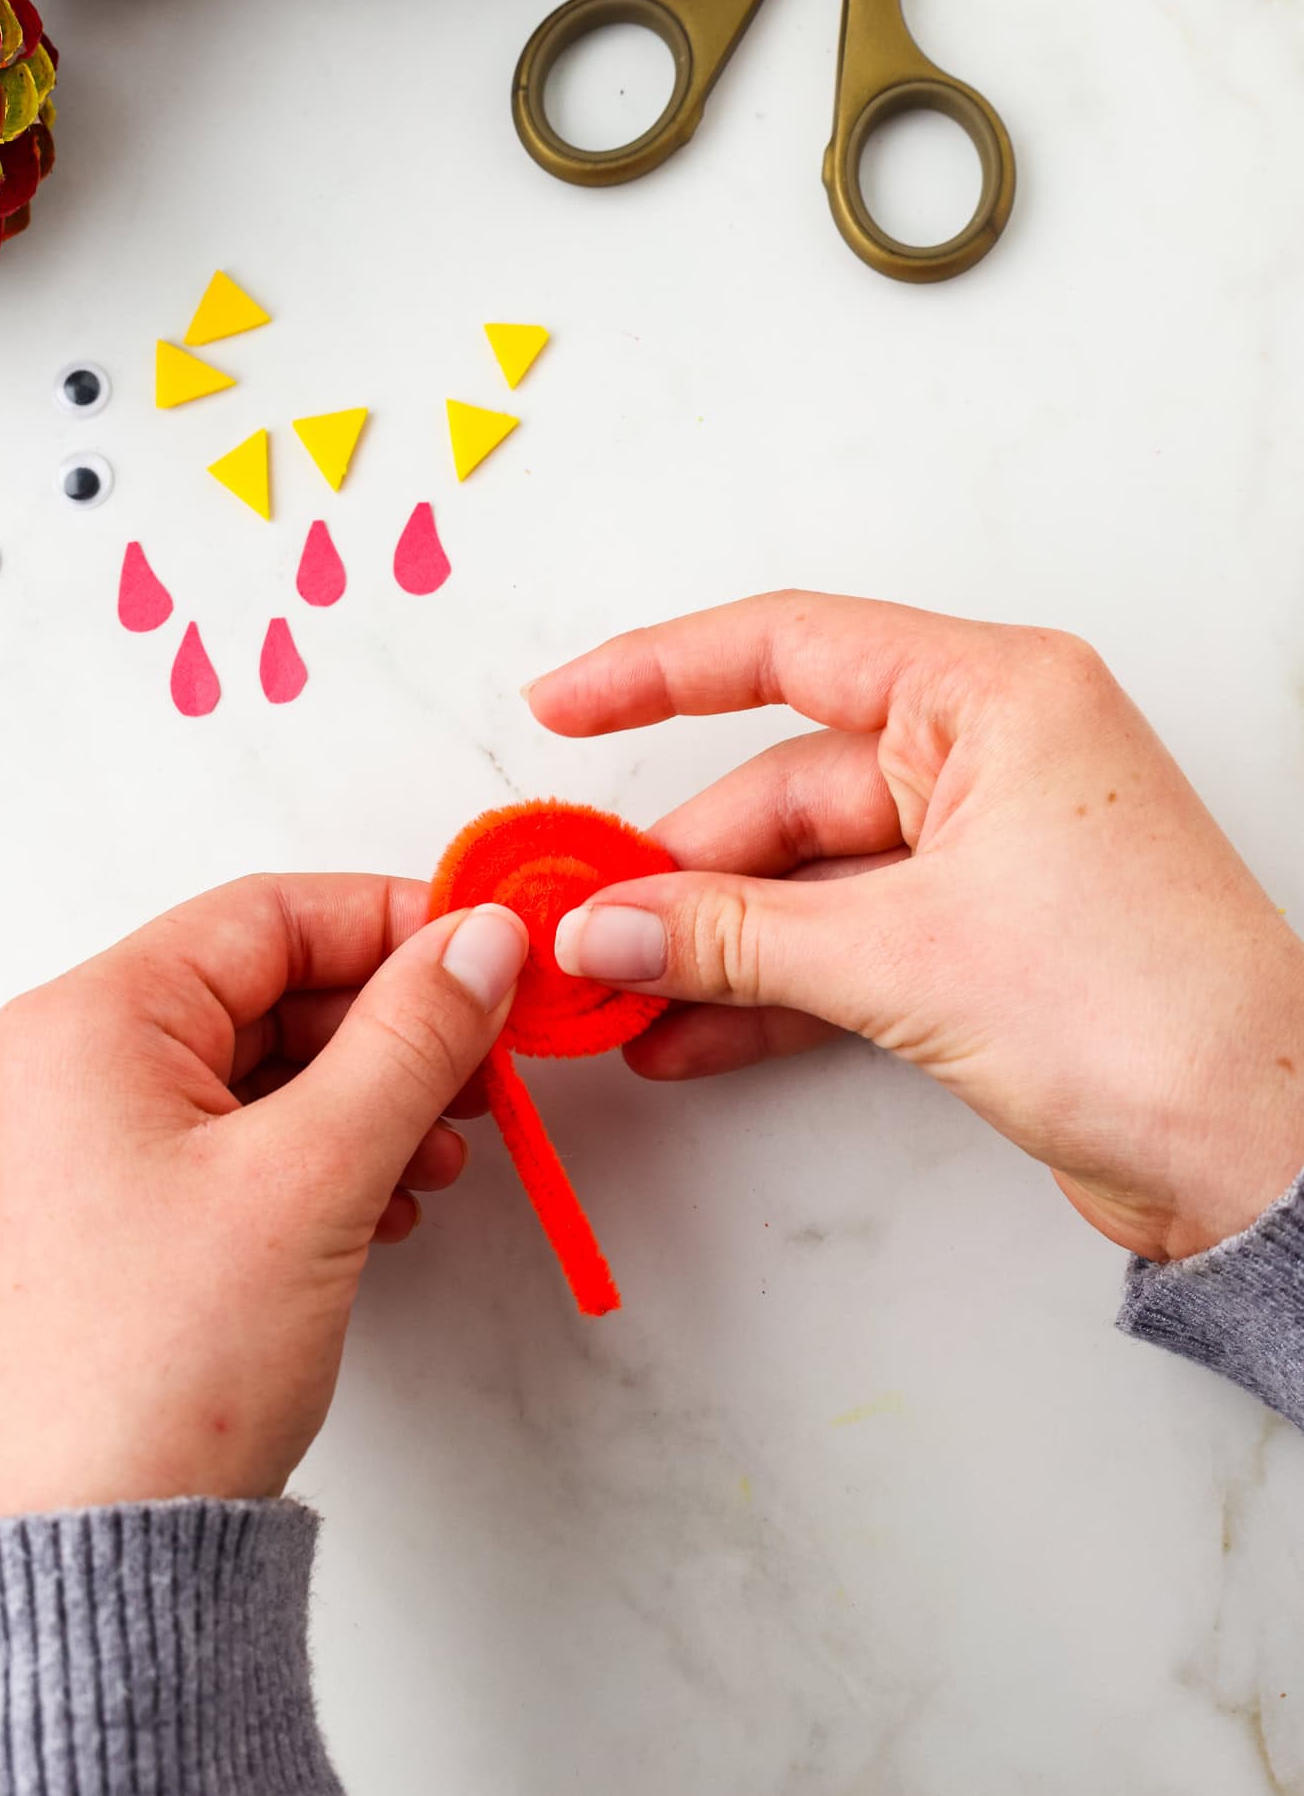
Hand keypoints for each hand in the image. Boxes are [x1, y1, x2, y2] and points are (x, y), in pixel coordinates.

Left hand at [0, 877, 526, 1524]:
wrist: (92, 1552)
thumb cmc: (167, 1365)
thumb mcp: (316, 1175)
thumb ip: (412, 1038)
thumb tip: (480, 940)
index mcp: (85, 1023)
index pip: (268, 914)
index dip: (397, 924)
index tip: (494, 955)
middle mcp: (63, 1068)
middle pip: (264, 990)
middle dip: (391, 1029)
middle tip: (489, 1070)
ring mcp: (77, 1150)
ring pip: (256, 1071)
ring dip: (366, 1097)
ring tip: (442, 1156)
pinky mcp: (106, 1221)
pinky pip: (230, 1144)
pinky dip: (319, 1155)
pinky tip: (388, 1203)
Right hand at [531, 593, 1303, 1262]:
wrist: (1260, 1148)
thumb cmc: (1150, 1011)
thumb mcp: (905, 957)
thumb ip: (734, 935)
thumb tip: (606, 925)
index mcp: (995, 696)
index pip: (789, 647)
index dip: (658, 672)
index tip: (562, 708)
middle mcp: (991, 755)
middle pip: (784, 784)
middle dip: (676, 866)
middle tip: (578, 921)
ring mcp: (986, 851)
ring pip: (805, 876)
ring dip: (710, 941)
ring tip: (612, 994)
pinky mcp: (983, 941)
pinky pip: (841, 942)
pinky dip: (766, 988)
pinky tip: (685, 1034)